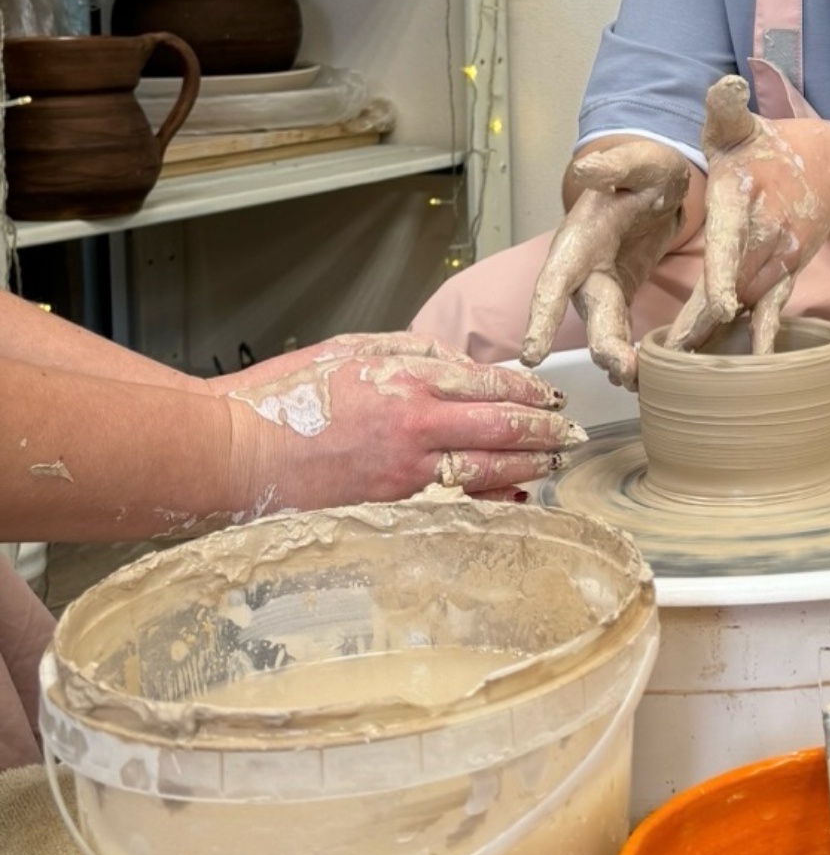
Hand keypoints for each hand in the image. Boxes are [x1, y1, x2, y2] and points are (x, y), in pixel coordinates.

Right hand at [219, 332, 574, 513]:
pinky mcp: (388, 505)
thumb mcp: (349, 349)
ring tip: (553, 462)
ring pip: (486, 467)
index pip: (489, 382)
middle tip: (572, 432)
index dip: (528, 389)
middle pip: (501, 426)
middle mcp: (415, 425)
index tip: (550, 394)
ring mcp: (404, 471)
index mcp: (406, 379)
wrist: (232, 452)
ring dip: (527, 465)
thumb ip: (410, 350)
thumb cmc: (281, 399)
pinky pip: (453, 501)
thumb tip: (457, 361)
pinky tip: (511, 497)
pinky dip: (487, 498)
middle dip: (544, 430)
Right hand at [521, 135, 692, 384]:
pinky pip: (623, 331)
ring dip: (618, 358)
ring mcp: (602, 287)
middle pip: (587, 315)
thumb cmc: (644, 171)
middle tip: (622, 371)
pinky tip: (643, 376)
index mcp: (579, 239)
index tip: (532, 354)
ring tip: (637, 380)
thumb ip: (618, 165)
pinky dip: (632, 353)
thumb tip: (586, 168)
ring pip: (605, 331)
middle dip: (602, 346)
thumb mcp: (641, 161)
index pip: (553, 281)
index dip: (541, 318)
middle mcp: (582, 269)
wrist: (656, 184)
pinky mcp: (622, 298)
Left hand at [668, 77, 829, 352]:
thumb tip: (723, 85)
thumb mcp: (739, 126)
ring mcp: (780, 258)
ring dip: (715, 334)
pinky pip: (769, 312)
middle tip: (671, 354)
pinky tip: (740, 367)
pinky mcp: (786, 275)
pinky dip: (754, 338)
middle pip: (732, 283)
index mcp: (745, 195)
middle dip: (703, 320)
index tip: (720, 304)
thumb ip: (725, 109)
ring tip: (680, 367)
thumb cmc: (765, 149)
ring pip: (746, 303)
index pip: (732, 236)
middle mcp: (767, 232)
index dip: (724, 271)